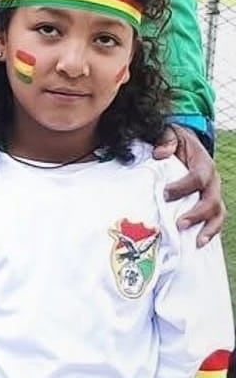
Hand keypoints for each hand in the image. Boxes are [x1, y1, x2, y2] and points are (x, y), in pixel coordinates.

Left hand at [154, 125, 224, 245]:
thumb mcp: (170, 133)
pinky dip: (209, 232)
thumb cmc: (175, 141)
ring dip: (208, 228)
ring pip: (218, 213)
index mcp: (203, 163)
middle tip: (179, 223)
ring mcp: (212, 194)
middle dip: (197, 213)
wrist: (185, 144)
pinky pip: (214, 220)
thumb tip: (159, 154)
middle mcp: (212, 180)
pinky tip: (198, 244)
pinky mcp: (208, 204)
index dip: (183, 187)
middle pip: (211, 199)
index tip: (165, 194)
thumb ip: (166, 140)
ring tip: (196, 242)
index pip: (198, 176)